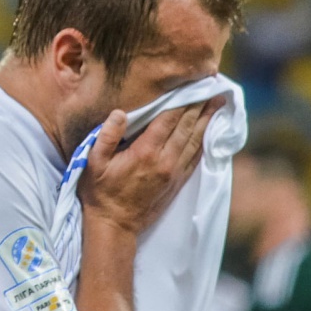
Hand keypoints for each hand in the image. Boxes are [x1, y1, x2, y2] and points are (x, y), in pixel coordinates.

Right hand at [78, 97, 224, 234]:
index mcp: (145, 151)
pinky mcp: (177, 182)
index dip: (183, 100)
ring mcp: (174, 172)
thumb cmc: (100, 193)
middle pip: (187, 126)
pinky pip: (195, 157)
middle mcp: (165, 160)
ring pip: (195, 140)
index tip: (194, 84)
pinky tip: (209, 130)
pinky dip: (204, 141)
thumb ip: (107, 136)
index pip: (169, 118)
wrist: (115, 226)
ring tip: (217, 102)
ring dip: (207, 120)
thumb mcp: (94, 163)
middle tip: (213, 86)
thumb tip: (120, 113)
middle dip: (200, 105)